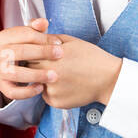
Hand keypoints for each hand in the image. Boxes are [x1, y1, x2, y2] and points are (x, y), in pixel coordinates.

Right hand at [0, 18, 61, 100]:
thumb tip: (43, 22)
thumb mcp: (30, 35)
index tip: (59, 42)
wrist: (16, 64)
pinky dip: (26, 92)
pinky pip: (12, 92)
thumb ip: (36, 28)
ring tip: (53, 75)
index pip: (24, 34)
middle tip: (60, 55)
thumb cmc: (27, 46)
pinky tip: (41, 88)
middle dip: (41, 53)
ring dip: (35, 74)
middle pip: (19, 52)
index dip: (43, 38)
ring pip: (15, 73)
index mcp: (3, 37)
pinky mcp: (2, 85)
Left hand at [0, 21, 120, 108]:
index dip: (31, 51)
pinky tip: (65, 86)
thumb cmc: (91, 57)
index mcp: (52, 56)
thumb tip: (34, 35)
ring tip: (59, 75)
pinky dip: (51, 91)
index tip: (32, 51)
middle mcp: (50, 74)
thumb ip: (50, 39)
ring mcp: (52, 89)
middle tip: (42, 63)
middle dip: (33, 65)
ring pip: (36, 83)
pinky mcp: (55, 102)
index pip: (30, 53)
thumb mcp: (71, 42)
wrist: (108, 79)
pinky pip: (45, 95)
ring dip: (41, 79)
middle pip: (29, 68)